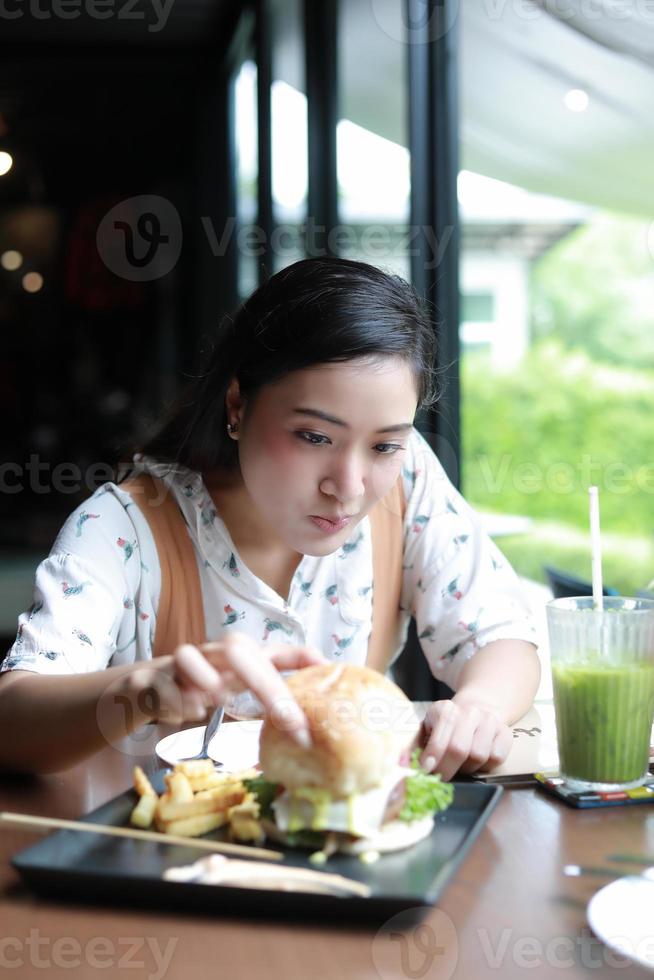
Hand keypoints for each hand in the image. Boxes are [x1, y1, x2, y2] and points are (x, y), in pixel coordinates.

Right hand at [122, 632, 324, 746]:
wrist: (136, 690)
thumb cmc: (193, 690)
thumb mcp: (230, 691)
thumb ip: (259, 702)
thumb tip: (300, 731)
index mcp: (234, 660)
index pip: (272, 650)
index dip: (300, 656)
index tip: (326, 667)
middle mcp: (207, 654)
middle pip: (237, 650)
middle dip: (265, 685)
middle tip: (288, 721)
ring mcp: (174, 665)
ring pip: (189, 656)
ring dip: (206, 682)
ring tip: (214, 703)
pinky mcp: (145, 680)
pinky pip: (160, 687)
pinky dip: (174, 703)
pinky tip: (182, 715)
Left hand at [418, 698, 512, 780]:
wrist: (478, 708)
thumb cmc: (447, 725)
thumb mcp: (428, 728)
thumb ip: (414, 747)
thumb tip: (402, 767)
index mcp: (446, 709)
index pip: (439, 737)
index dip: (432, 757)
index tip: (425, 771)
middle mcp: (470, 712)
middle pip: (459, 749)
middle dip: (447, 769)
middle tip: (440, 778)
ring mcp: (490, 721)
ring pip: (479, 756)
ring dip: (467, 768)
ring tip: (460, 764)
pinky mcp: (506, 733)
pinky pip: (496, 758)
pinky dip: (485, 766)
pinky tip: (477, 760)